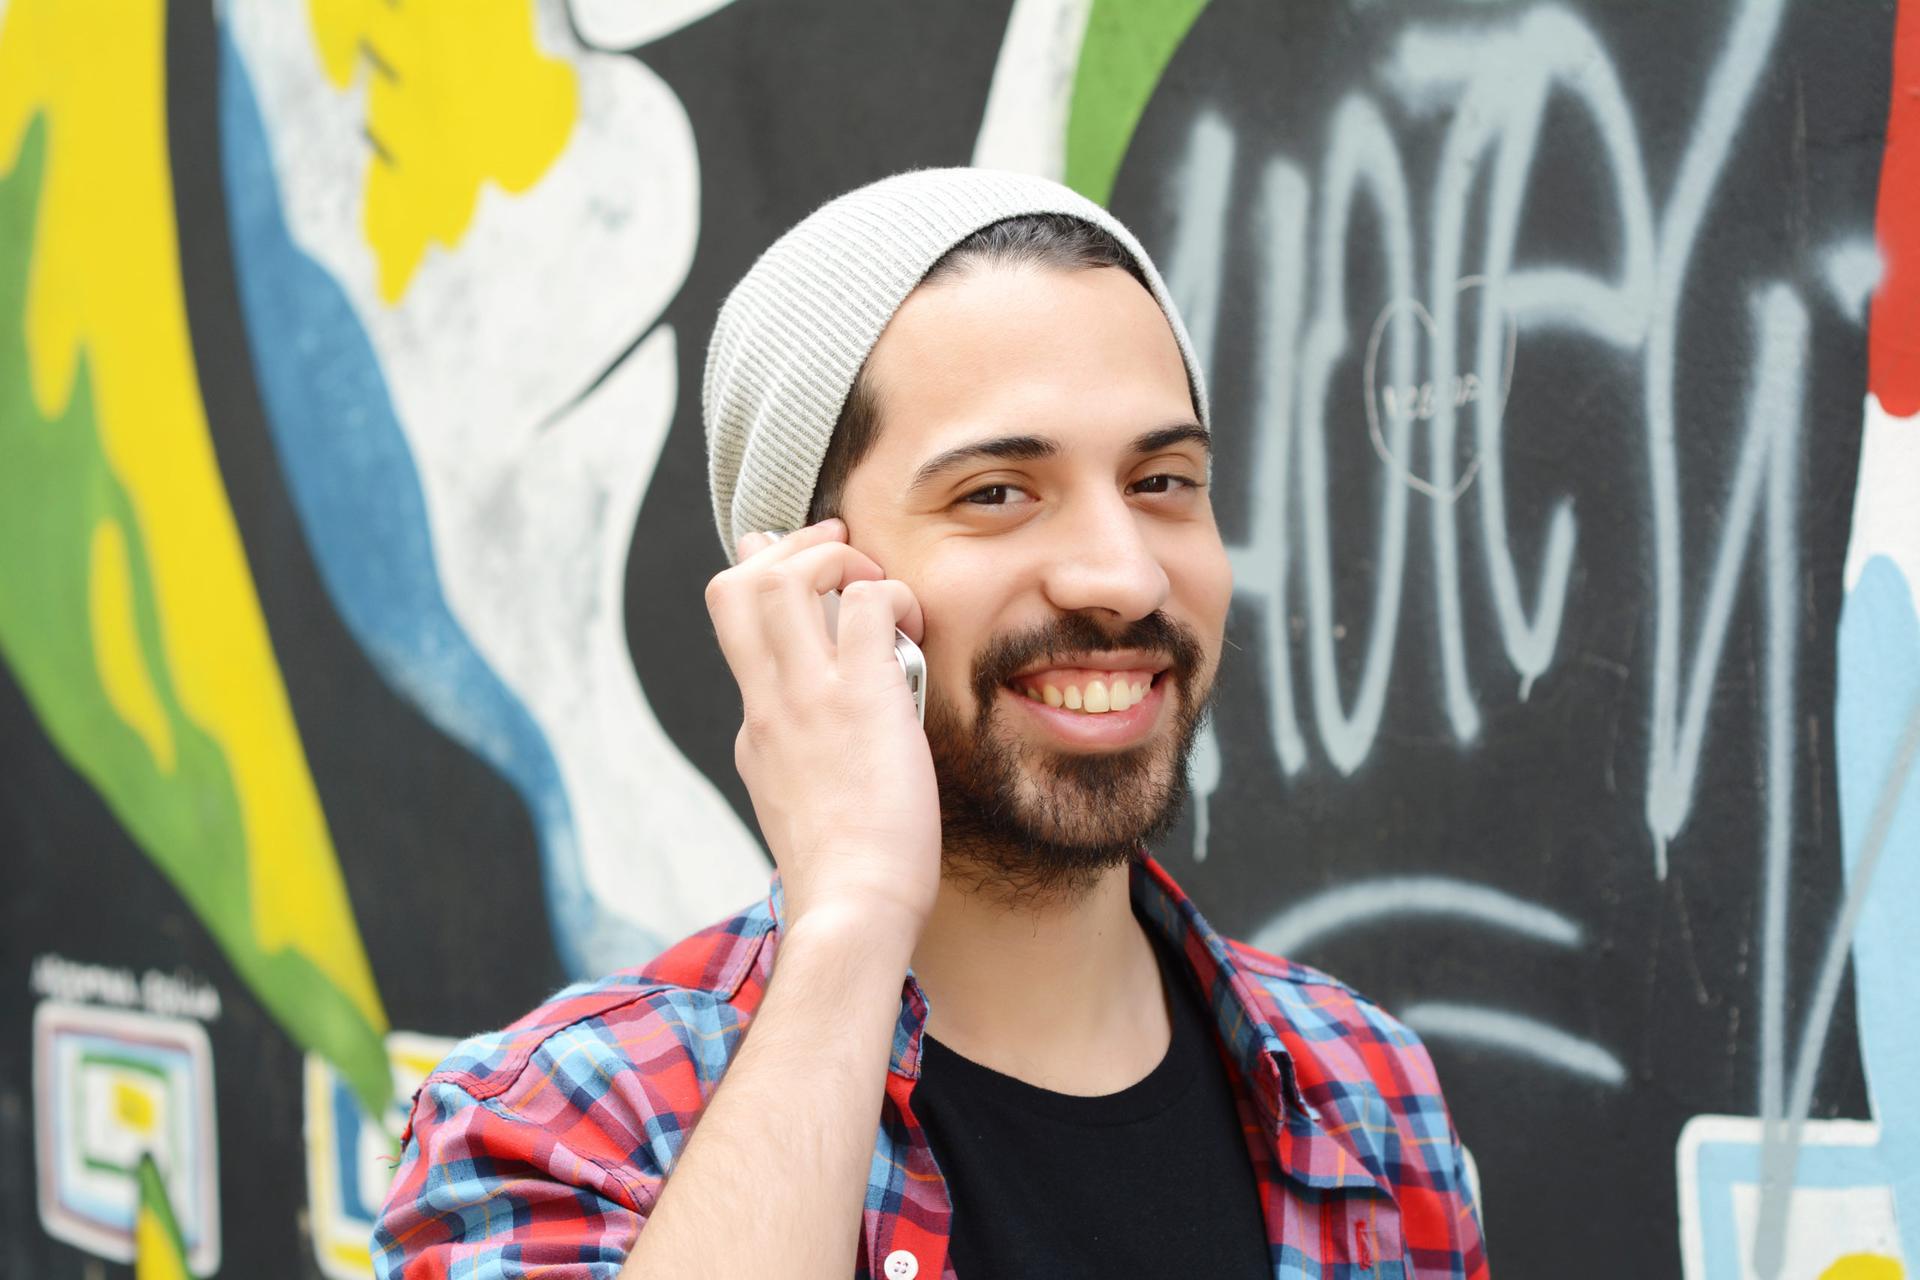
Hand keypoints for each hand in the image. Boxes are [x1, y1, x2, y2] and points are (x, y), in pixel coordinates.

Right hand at [706, 520, 940, 943]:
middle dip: (786, 549)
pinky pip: (870, 602)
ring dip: (833, 558)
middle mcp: (768, 703)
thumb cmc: (847, 872)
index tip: (806, 573)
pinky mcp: (860, 698)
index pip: (740, 632)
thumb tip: (825, 740)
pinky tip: (915, 625)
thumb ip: (808, 759)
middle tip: (836, 552)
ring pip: (782, 578)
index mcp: (757, 729)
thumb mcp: (804, 805)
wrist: (852, 906)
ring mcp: (807, 697)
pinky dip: (894, 594)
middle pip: (733, 585)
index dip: (769, 584)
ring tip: (872, 583)